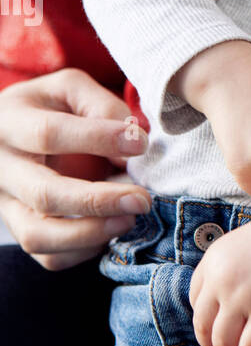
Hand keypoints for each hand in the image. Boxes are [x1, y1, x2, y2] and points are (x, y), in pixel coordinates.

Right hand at [0, 69, 151, 269]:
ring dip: (90, 233)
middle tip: (142, 199)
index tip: (140, 144)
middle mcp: (1, 168)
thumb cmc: (50, 107)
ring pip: (38, 235)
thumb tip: (132, 139)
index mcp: (10, 123)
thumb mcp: (70, 89)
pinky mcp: (20, 229)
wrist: (15, 130)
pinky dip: (83, 252)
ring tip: (129, 219)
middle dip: (98, 201)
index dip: (97, 139)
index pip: (49, 134)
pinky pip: (47, 256)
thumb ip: (100, 106)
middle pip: (43, 194)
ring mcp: (6, 204)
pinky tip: (109, 230)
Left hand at [188, 207, 250, 345]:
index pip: (195, 302)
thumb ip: (231, 274)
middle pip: (203, 326)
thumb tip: (232, 310)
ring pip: (223, 342)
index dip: (204, 322)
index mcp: (212, 262)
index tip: (215, 332)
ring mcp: (243, 298)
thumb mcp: (243, 247)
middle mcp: (221, 281)